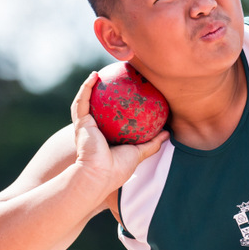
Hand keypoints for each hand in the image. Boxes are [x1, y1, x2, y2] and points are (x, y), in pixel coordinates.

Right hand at [70, 72, 169, 193]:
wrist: (99, 176)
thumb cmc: (117, 169)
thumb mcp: (139, 153)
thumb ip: (152, 143)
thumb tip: (168, 133)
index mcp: (105, 138)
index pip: (109, 119)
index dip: (114, 107)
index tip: (125, 94)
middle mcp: (93, 130)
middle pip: (95, 108)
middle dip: (100, 94)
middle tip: (112, 80)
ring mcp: (84, 126)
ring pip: (85, 101)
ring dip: (89, 86)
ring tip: (99, 73)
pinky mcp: (80, 122)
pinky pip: (82, 101)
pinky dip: (86, 87)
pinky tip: (94, 75)